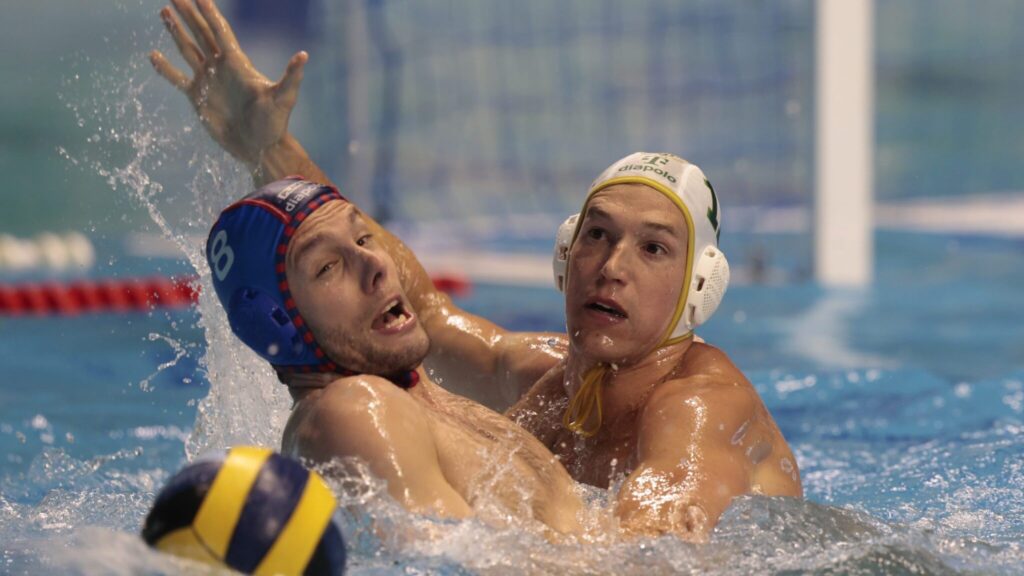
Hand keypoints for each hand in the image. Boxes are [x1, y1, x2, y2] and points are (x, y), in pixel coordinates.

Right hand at [150, 0, 306, 166]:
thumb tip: (304, 56)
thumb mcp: (283, 98)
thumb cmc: (274, 123)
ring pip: (188, 49)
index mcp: (238, 63)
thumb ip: (291, 76)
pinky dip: (165, 68)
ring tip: (164, 11)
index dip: (210, 13)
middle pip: (202, 33)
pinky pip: (177, 78)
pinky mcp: (198, 97)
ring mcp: (208, 81)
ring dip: (176, 31)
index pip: (221, 31)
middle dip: (189, 14)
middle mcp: (221, 67)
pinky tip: (153, 55)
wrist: (259, 148)